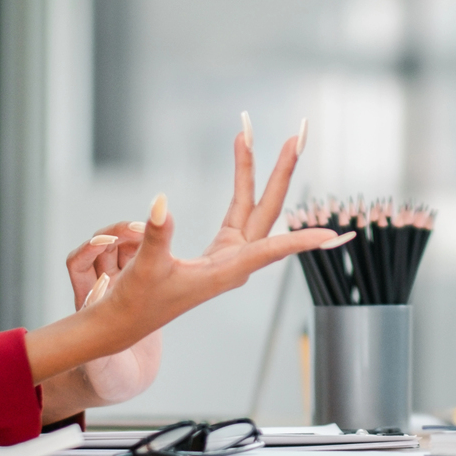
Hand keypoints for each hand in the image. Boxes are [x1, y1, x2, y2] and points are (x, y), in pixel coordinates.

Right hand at [25, 124, 346, 381]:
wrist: (124, 323)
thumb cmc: (136, 303)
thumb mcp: (145, 270)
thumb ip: (157, 237)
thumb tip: (162, 202)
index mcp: (226, 271)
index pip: (272, 249)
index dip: (302, 239)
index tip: (332, 233)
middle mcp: (235, 260)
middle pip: (268, 209)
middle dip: (282, 172)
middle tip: (296, 137)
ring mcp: (229, 253)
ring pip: (252, 205)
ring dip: (257, 170)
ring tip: (254, 133)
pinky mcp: (218, 250)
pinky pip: (238, 208)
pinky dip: (241, 183)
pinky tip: (245, 161)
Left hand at [57, 222, 157, 406]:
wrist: (129, 383)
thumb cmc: (110, 379)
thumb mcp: (103, 373)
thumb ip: (97, 363)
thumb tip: (91, 337)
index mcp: (88, 303)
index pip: (78, 264)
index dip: (88, 249)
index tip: (106, 243)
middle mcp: (101, 291)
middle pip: (99, 249)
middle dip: (115, 234)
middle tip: (140, 229)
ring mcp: (122, 288)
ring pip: (119, 249)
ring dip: (131, 236)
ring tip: (151, 232)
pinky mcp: (142, 289)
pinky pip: (139, 257)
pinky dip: (147, 246)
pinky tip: (164, 246)